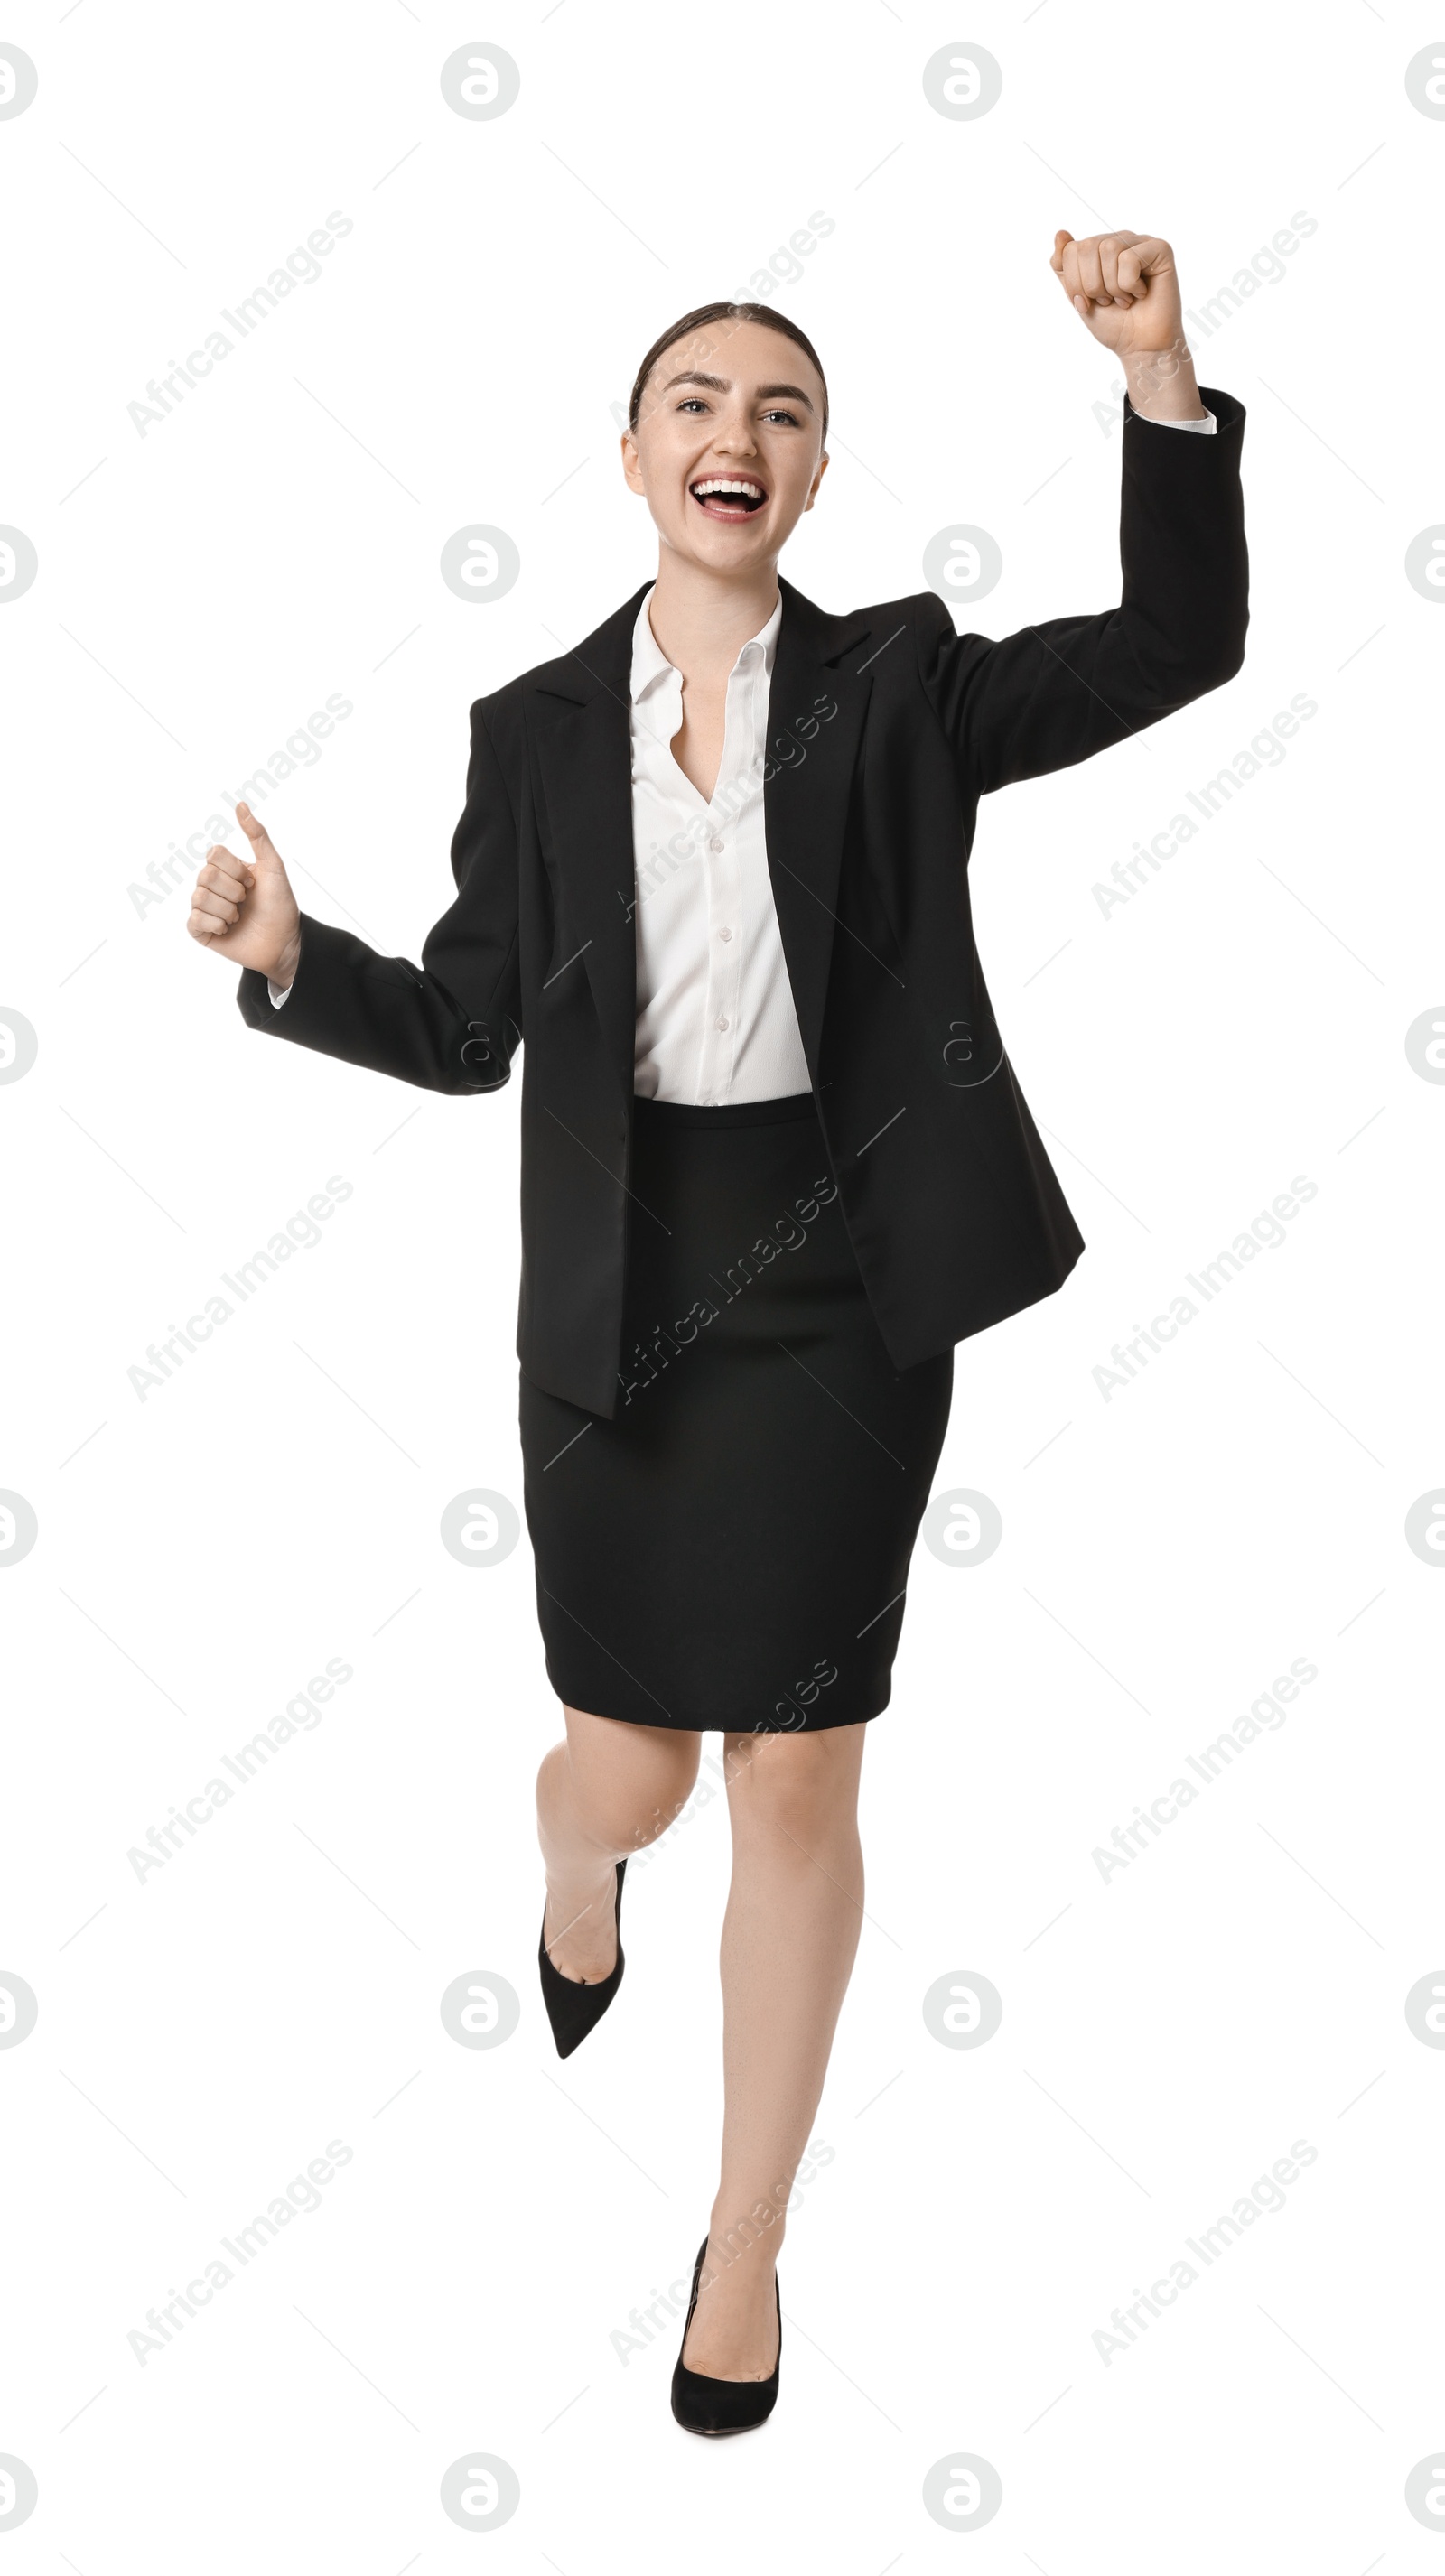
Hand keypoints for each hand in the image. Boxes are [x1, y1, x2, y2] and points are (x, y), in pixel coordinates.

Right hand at [185, 802, 301, 985]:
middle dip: (233, 891)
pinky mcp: (200, 930)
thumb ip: (257, 835)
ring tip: (239, 917)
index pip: (213, 855)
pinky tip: (227, 929)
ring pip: (199, 897)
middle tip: (246, 902)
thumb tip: (240, 804)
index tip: (253, 882)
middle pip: (205, 875)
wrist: (284, 942)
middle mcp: (212, 886)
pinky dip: (215, 924)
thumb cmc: (280, 905)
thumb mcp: (273, 866)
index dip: (235, 869)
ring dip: (227, 910)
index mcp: (226, 869)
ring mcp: (204, 908)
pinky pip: (194, 920)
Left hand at [1051, 229, 1184, 355]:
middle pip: (1087, 246)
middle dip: (1092, 285)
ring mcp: (1140, 242)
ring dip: (1113, 286)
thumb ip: (1064, 267)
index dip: (1075, 282)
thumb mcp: (1078, 297)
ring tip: (1124, 298)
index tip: (1089, 302)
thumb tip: (1060, 233)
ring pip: (1109, 249)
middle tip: (1108, 301)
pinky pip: (1130, 258)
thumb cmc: (1114, 324)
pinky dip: (1130, 284)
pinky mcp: (1160, 249)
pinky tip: (1141, 293)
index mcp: (1099, 249)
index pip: (1071, 249)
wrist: (1141, 347)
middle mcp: (1119, 240)